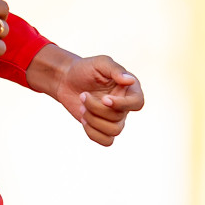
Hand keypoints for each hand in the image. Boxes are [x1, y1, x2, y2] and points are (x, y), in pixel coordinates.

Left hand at [27, 45, 142, 146]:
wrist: (66, 79)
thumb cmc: (85, 69)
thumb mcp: (100, 63)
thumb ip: (115, 69)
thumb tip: (129, 80)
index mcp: (129, 88)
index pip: (137, 103)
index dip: (122, 105)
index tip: (104, 99)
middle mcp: (125, 105)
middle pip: (119, 118)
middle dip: (96, 108)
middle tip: (82, 95)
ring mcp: (115, 118)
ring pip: (114, 131)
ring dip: (93, 120)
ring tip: (81, 107)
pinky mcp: (103, 128)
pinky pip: (107, 141)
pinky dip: (93, 133)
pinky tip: (83, 119)